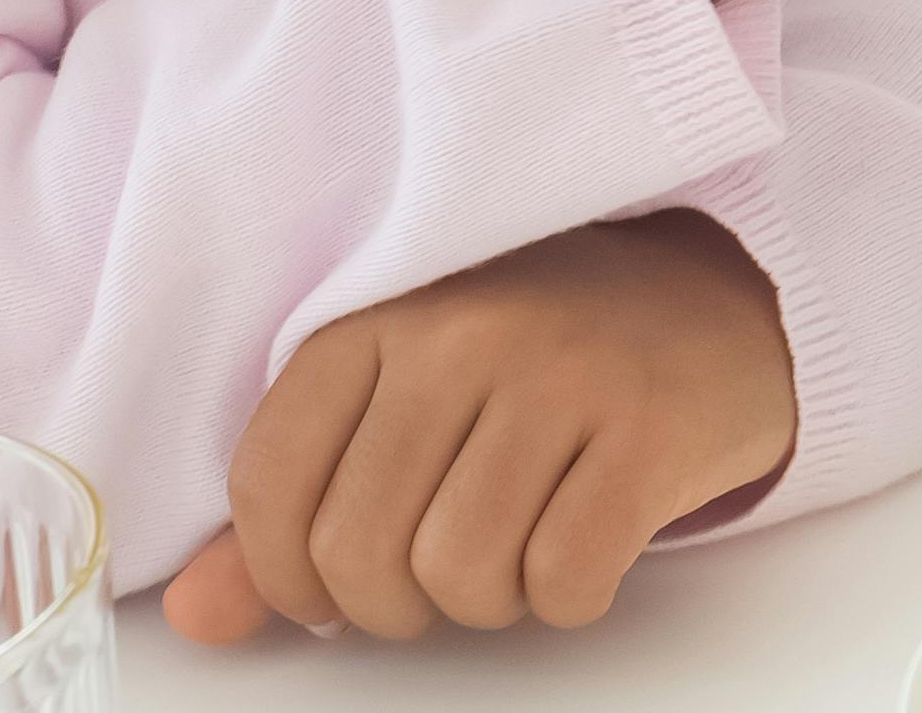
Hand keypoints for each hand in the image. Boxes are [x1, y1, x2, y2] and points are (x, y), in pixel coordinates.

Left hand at [158, 213, 793, 644]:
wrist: (722, 304)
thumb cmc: (542, 365)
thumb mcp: (404, 403)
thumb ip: (292, 508)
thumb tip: (199, 616)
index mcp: (384, 314)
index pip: (269, 482)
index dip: (285, 572)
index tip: (330, 585)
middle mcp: (466, 333)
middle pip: (360, 550)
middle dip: (394, 602)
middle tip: (444, 570)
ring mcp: (563, 374)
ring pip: (460, 574)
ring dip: (488, 600)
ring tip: (521, 546)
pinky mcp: (650, 428)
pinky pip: (565, 578)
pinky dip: (570, 596)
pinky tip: (587, 543)